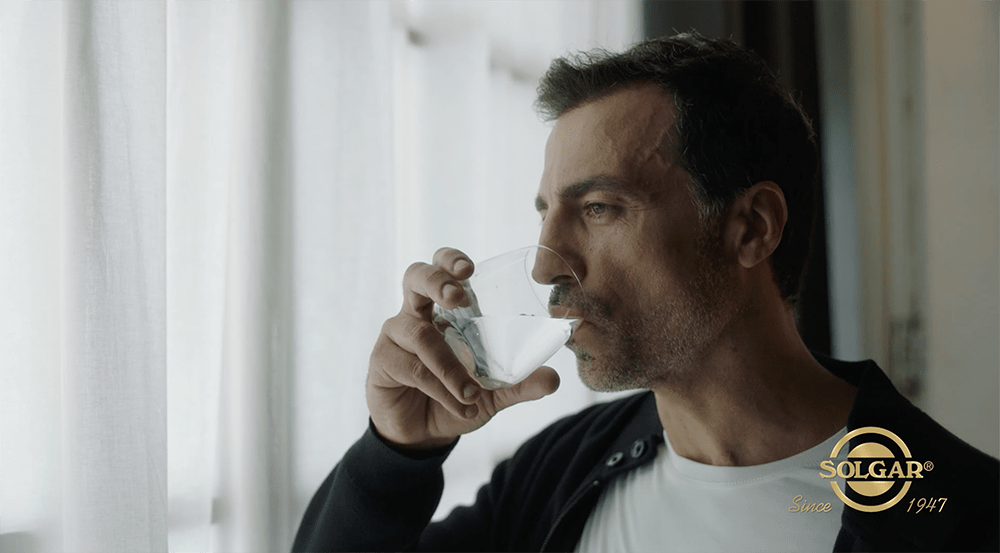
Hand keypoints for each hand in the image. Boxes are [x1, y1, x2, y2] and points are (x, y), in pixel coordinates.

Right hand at [367, 247, 560, 449]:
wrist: (422, 435)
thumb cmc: (454, 398)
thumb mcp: (493, 393)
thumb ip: (520, 384)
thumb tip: (554, 379)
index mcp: (442, 309)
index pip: (440, 269)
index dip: (450, 261)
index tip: (469, 270)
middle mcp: (415, 314)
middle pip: (415, 277)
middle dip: (437, 282)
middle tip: (458, 298)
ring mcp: (395, 335)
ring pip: (421, 335)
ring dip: (450, 367)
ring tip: (473, 395)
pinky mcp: (382, 361)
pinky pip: (412, 367)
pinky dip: (440, 388)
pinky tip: (459, 406)